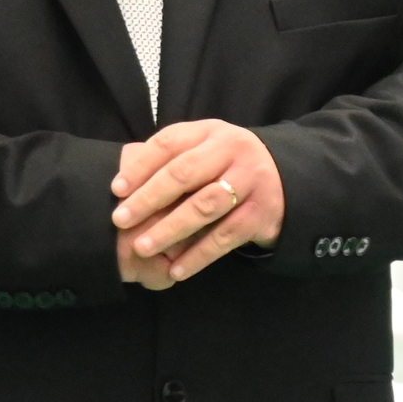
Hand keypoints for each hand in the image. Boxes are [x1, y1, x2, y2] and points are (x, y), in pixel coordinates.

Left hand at [109, 120, 285, 286]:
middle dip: (148, 198)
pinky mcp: (261, 213)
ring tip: (142, 246)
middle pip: (185, 173)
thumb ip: (169, 159)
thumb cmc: (227, 167)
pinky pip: (225, 237)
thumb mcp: (203, 150)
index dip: (140, 166)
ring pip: (205, 206)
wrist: (286, 180)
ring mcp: (250, 181)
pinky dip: (199, 255)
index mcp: (209, 132)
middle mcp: (232, 151)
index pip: (169, 143)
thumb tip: (122, 182)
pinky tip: (176, 269)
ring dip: (170, 228)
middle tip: (120, 219)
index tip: (116, 189)